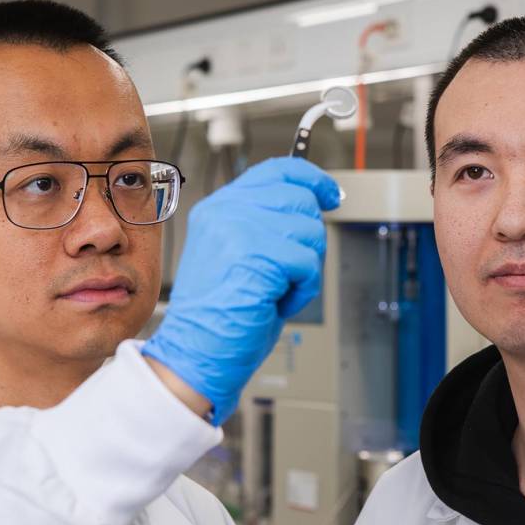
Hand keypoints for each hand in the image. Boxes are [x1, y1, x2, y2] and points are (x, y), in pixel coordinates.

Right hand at [143, 157, 339, 424]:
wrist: (194, 353)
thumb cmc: (219, 317)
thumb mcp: (237, 255)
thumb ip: (264, 224)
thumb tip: (312, 204)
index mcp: (218, 208)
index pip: (275, 170)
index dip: (310, 178)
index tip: (330, 193)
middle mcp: (225, 212)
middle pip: (299, 199)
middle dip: (308, 239)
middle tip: (289, 271)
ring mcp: (238, 230)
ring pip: (309, 231)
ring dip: (304, 269)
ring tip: (274, 290)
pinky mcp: (255, 255)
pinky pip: (307, 263)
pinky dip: (302, 290)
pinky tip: (275, 302)